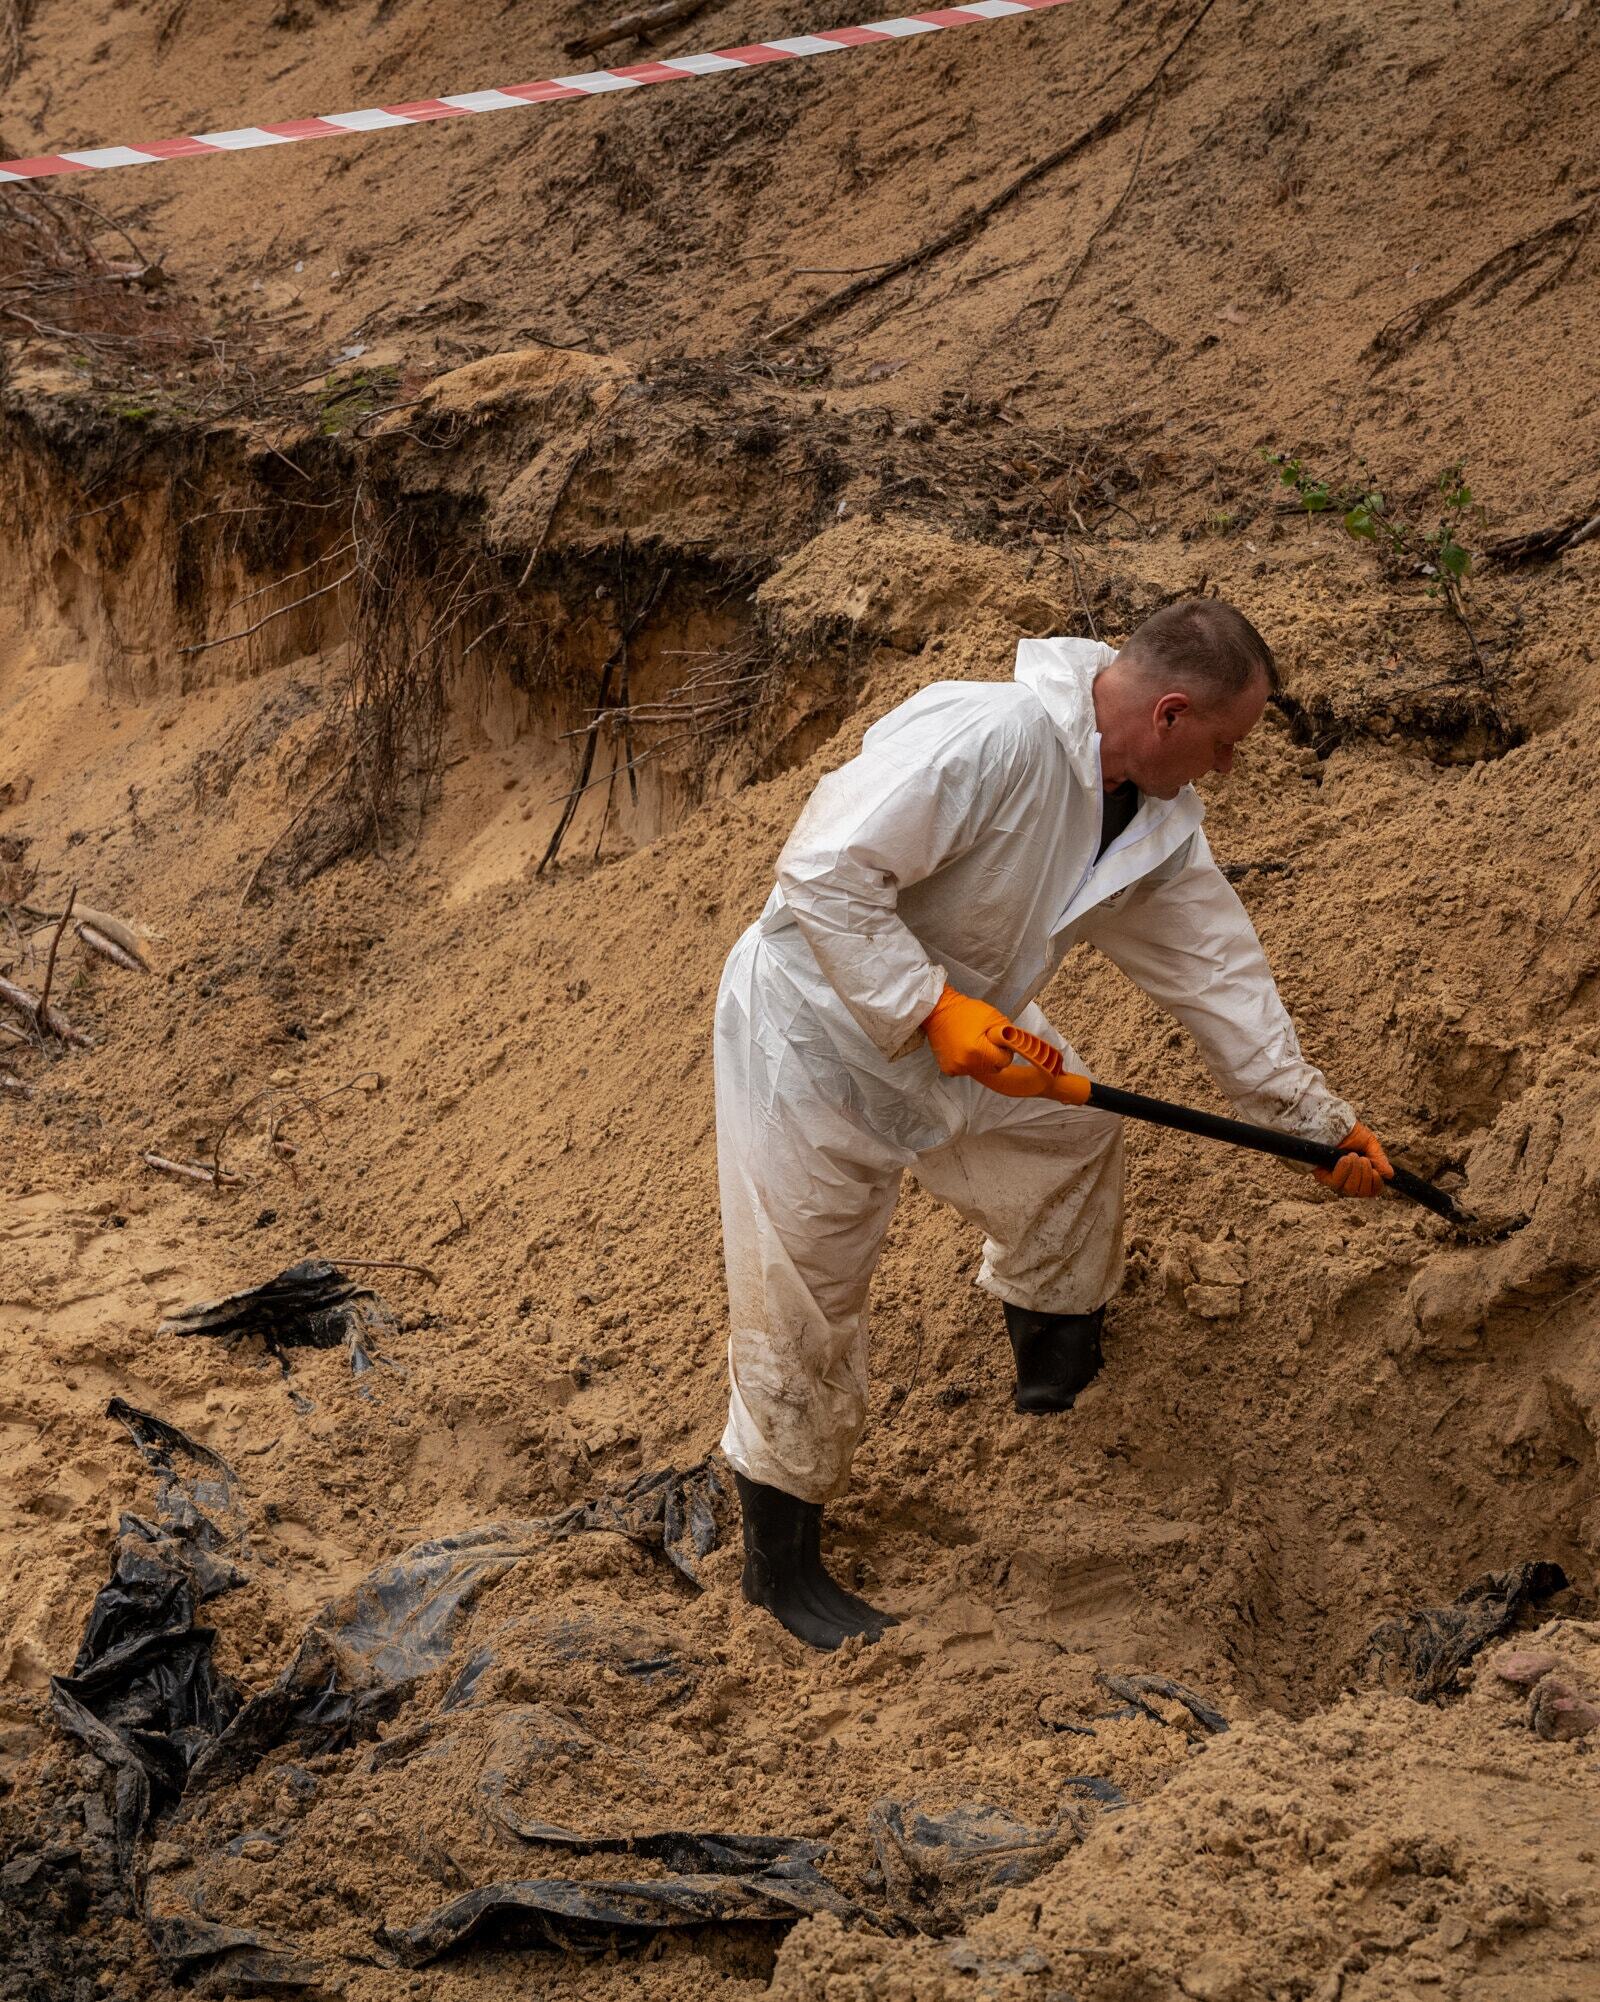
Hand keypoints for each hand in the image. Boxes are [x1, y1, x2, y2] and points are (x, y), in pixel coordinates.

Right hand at [923, 985, 1042, 1093]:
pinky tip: (963, 1048)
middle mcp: (966, 1064)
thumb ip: (1008, 1033)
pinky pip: (967, 1070)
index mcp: (978, 1051)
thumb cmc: (965, 1011)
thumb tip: (1015, 1046)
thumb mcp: (993, 1016)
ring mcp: (955, 1068)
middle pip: (993, 1069)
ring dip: (981, 1060)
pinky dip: (968, 1062)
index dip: (1004, 1049)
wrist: (938, 1010)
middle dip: (993, 1056)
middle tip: (985, 1040)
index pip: (1004, 1061)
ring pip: (980, 1071)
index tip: (997, 1040)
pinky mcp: (948, 1070)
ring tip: (972, 1043)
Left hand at [1314, 1122, 1393, 1197]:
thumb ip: (1379, 1159)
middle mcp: (1350, 1181)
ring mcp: (1337, 1180)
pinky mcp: (1324, 1177)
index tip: (1376, 1172)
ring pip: (1350, 1190)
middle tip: (1363, 1159)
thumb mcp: (1369, 1143)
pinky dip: (1344, 1171)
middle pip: (1362, 1193)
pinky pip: (1336, 1183)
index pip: (1372, 1191)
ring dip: (1355, 1172)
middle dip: (1365, 1175)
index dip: (1376, 1184)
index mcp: (1363, 1174)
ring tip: (1353, 1156)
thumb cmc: (1350, 1133)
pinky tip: (1345, 1160)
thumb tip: (1390, 1174)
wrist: (1333, 1124)